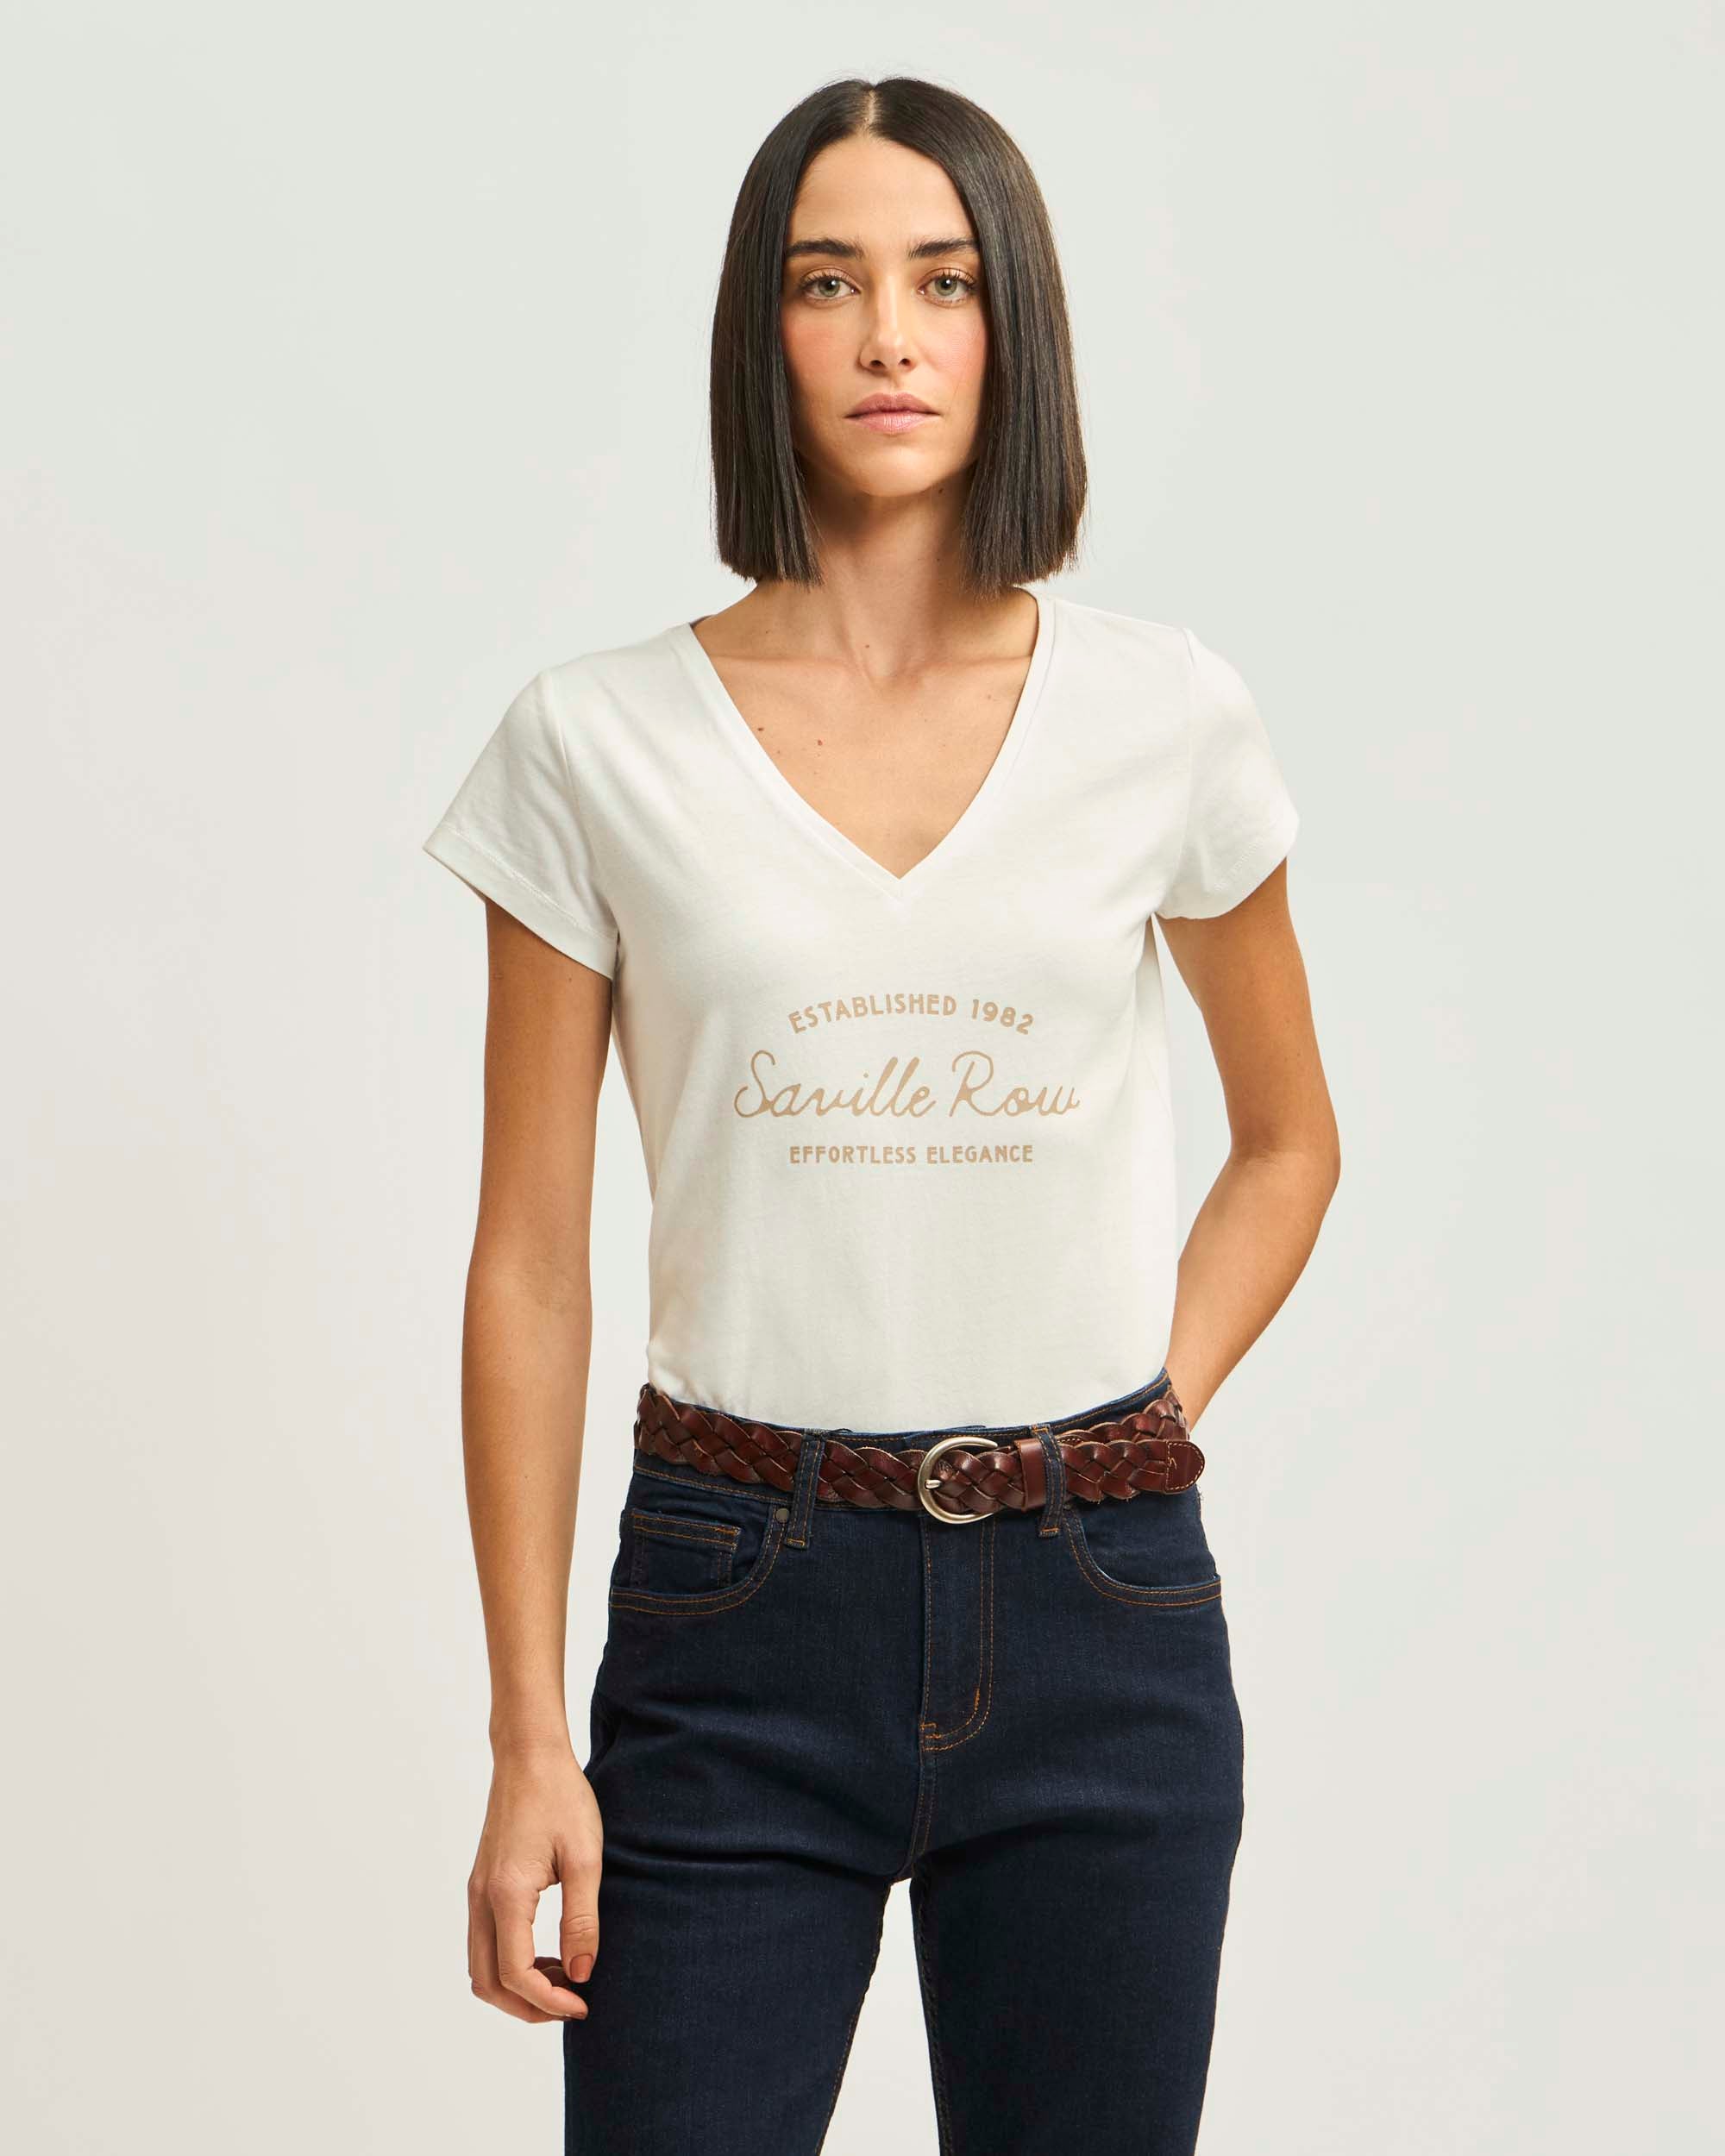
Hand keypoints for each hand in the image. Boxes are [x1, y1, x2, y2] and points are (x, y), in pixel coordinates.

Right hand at [467, 1742, 603, 2022]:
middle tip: (572, 2003)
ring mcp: (477, 1892)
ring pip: (481, 1966)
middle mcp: (482, 1898)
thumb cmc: (561, 1797)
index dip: (549, 2001)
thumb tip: (581, 1974)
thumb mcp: (585, 1858)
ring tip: (563, 1979)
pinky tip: (548, 1953)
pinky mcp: (481, 1885)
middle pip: (488, 1982)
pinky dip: (510, 1963)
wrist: (529, 1755)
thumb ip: (583, 1919)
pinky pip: (485, 1942)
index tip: (584, 2003)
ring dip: (517, 1987)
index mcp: (507, 1894)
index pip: (516, 1974)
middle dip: (528, 2006)